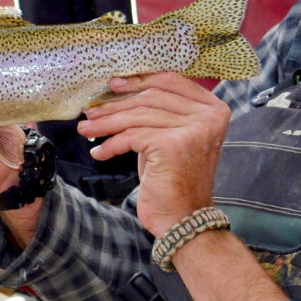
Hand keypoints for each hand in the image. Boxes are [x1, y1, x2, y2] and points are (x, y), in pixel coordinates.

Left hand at [77, 73, 230, 236]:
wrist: (183, 220)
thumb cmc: (174, 177)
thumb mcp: (172, 136)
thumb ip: (160, 111)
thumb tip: (121, 89)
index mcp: (214, 108)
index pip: (171, 81)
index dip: (140, 80)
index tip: (114, 85)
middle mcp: (208, 116)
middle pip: (152, 96)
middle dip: (116, 104)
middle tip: (91, 110)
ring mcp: (193, 129)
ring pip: (138, 116)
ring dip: (106, 123)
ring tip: (86, 129)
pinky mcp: (172, 145)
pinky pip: (131, 136)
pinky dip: (110, 144)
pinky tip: (99, 152)